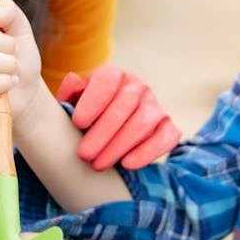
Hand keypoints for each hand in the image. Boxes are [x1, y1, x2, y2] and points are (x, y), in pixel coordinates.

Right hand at [0, 0, 44, 122]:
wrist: (27, 89)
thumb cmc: (19, 56)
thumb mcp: (20, 28)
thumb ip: (8, 11)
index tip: (0, 28)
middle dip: (7, 46)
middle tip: (13, 54)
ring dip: (8, 65)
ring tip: (12, 70)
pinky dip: (4, 83)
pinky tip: (8, 84)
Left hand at [57, 65, 181, 170]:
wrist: (108, 129)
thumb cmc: (87, 115)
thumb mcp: (74, 102)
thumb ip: (71, 93)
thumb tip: (73, 81)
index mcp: (113, 75)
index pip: (107, 80)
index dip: (93, 101)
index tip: (77, 123)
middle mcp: (137, 87)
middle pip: (124, 105)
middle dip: (102, 132)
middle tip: (84, 154)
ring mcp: (155, 106)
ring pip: (143, 122)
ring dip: (119, 145)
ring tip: (98, 164)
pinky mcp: (168, 127)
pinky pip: (165, 138)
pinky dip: (147, 152)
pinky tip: (127, 164)